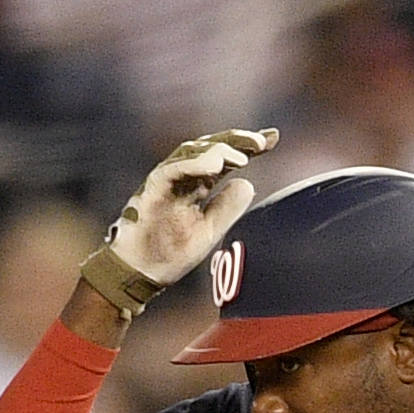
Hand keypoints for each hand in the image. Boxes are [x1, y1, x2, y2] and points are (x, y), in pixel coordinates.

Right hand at [107, 128, 277, 286]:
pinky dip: (194, 164)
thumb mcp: (209, 231)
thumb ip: (227, 207)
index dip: (248, 148)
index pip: (225, 159)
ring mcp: (167, 180)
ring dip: (218, 150)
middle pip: (211, 148)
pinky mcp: (152, 188)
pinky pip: (173, 169)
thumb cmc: (170, 252)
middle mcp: (183, 176)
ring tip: (242, 156)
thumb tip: (247, 182)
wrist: (140, 272)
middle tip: (262, 140)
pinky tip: (214, 163)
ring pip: (192, 152)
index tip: (273, 140)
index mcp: (197, 185)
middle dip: (237, 141)